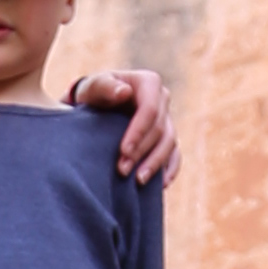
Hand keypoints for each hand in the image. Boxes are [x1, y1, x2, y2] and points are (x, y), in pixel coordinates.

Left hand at [71, 63, 180, 184]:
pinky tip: (161, 185)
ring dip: (155, 164)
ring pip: (169, 144)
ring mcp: (166, 120)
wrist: (93, 109)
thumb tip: (124, 92)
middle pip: (159, 129)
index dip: (139, 132)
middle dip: (142, 152)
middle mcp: (162, 100)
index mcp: (149, 83)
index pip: (150, 109)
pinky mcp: (166, 139)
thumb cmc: (92, 95)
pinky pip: (175, 156)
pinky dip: (170, 170)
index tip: (123, 151)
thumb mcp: (92, 87)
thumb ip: (104, 86)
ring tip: (138, 181)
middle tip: (122, 170)